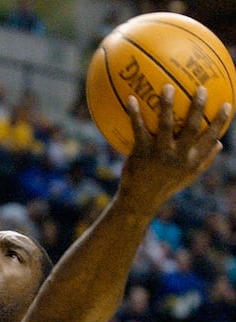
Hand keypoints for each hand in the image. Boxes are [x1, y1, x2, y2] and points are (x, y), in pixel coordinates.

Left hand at [118, 84, 230, 212]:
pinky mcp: (141, 153)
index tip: (228, 104)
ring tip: (167, 87)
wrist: (140, 200)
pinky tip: (130, 99)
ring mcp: (159, 154)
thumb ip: (204, 160)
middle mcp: (179, 156)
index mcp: (192, 160)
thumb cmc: (165, 185)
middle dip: (198, 107)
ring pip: (166, 125)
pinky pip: (138, 129)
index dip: (220, 121)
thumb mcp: (187, 176)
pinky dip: (134, 113)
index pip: (211, 138)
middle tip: (201, 88)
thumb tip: (220, 143)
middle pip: (193, 128)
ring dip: (167, 105)